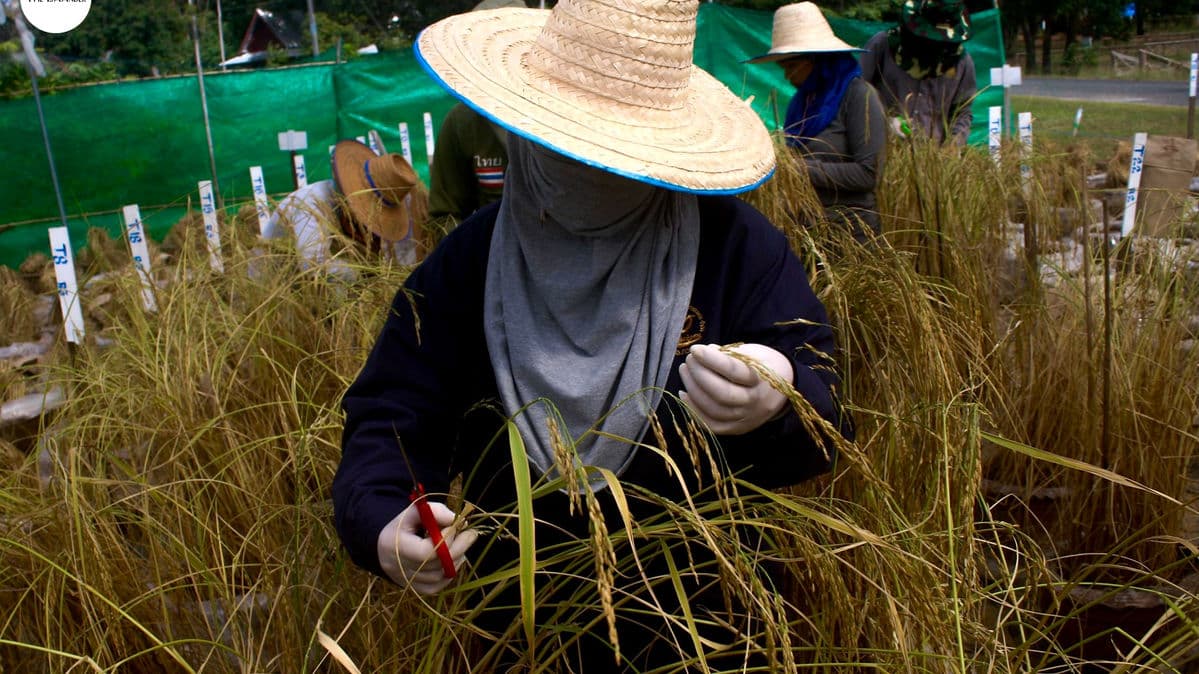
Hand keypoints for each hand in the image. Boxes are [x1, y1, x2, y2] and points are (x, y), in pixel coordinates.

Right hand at [377, 500, 477, 594]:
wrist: (385, 548)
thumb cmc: (404, 526)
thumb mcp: (414, 512)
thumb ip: (435, 511)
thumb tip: (456, 520)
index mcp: (395, 547)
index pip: (427, 551)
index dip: (446, 538)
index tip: (455, 523)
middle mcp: (400, 569)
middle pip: (438, 564)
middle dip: (459, 547)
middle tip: (470, 533)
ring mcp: (408, 583)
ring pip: (442, 575)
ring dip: (457, 557)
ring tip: (460, 542)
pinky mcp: (418, 590)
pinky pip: (441, 584)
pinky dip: (451, 570)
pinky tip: (452, 557)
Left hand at [678, 343, 793, 435]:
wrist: (783, 388)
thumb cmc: (764, 365)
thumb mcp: (753, 352)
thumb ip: (728, 354)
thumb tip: (701, 355)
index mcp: (763, 379)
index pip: (734, 371)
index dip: (712, 360)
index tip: (695, 349)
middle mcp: (755, 402)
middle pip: (722, 393)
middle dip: (699, 375)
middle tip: (689, 360)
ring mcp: (746, 418)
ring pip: (714, 410)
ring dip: (693, 390)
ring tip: (685, 371)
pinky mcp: (737, 428)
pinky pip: (711, 425)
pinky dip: (694, 410)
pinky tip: (684, 394)